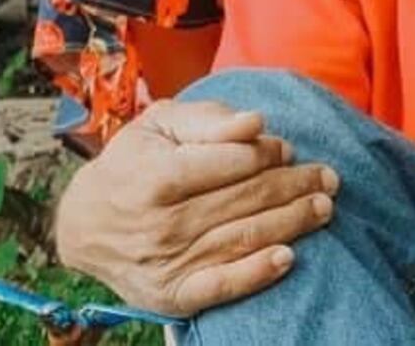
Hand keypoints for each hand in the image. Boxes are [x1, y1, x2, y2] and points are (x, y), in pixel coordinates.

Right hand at [54, 99, 338, 317]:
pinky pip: (220, 286)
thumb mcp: (161, 124)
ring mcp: (167, 263)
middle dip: (294, 186)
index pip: (231, 163)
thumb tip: (256, 123)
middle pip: (245, 200)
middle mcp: (162, 223)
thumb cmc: (134, 161)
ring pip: (242, 238)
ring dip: (292, 223)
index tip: (288, 148)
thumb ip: (208, 119)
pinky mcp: (171, 295)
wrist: (85, 223)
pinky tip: (288, 258)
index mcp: (158, 176)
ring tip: (324, 207)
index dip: (267, 153)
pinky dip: (256, 274)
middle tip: (329, 177)